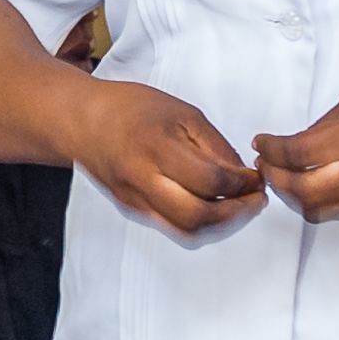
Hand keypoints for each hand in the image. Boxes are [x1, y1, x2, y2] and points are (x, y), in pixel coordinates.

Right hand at [67, 80, 262, 239]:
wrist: (82, 121)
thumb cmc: (131, 108)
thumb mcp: (182, 112)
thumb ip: (215, 146)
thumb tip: (243, 176)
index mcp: (157, 146)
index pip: (210, 180)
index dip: (242, 184)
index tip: (256, 178)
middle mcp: (142, 179)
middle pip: (197, 216)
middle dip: (236, 213)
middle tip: (255, 200)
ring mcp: (135, 199)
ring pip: (186, 230)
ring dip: (220, 225)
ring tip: (239, 207)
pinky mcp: (132, 209)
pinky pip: (172, 226)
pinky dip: (200, 222)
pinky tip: (214, 207)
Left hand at [252, 74, 338, 221]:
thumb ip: (327, 126)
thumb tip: (295, 144)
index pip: (299, 154)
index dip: (271, 150)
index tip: (262, 142)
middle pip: (304, 193)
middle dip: (276, 180)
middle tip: (268, 164)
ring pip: (321, 211)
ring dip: (296, 197)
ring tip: (287, 176)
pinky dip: (322, 201)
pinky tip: (317, 183)